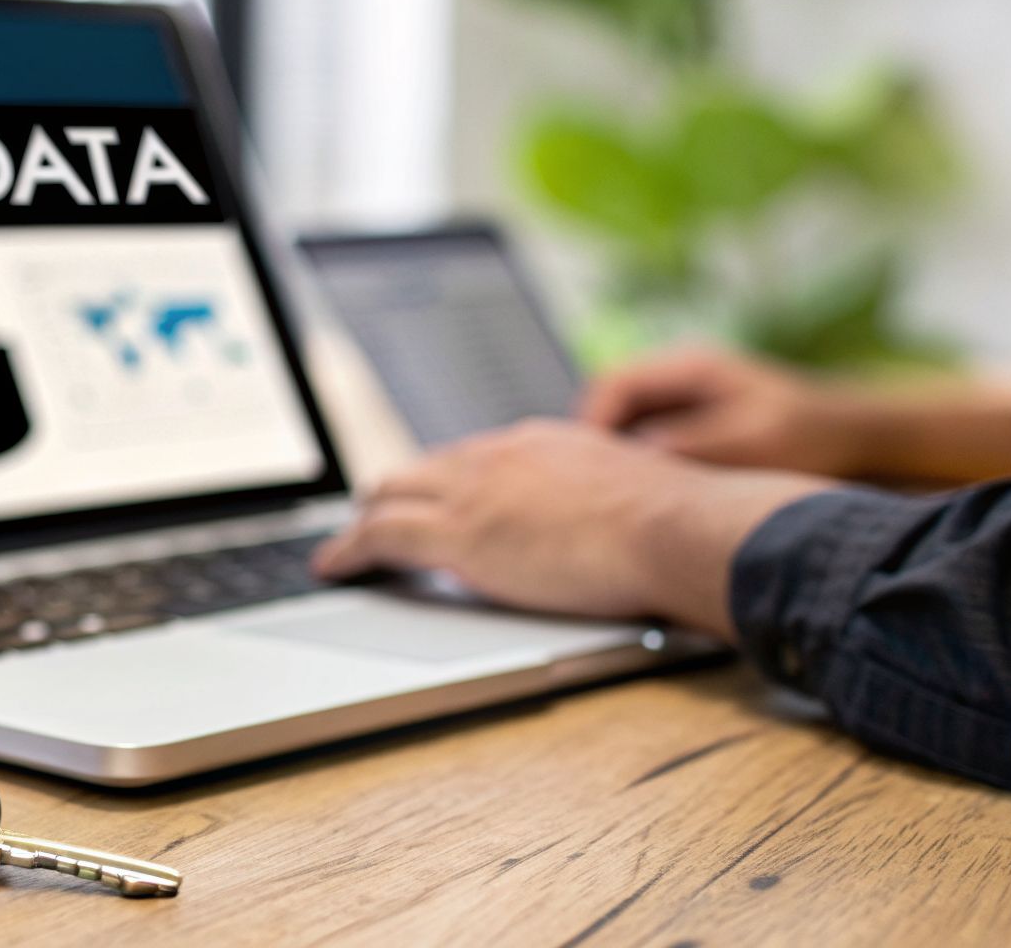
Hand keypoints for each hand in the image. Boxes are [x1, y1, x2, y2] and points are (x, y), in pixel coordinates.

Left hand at [312, 420, 833, 638]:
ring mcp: (473, 490)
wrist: (676, 526)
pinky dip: (347, 550)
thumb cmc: (677, 525)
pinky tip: (333, 567)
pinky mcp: (457, 533)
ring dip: (364, 523)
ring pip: (388, 494)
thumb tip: (619, 530)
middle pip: (421, 469)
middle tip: (374, 521)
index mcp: (539, 443)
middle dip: (393, 495)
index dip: (443, 484)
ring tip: (346, 548)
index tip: (431, 500)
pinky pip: (378, 535)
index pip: (470, 458)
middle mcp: (498, 455)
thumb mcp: (636, 495)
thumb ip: (606, 503)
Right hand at [579, 347, 868, 475]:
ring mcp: (685, 398)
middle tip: (590, 488)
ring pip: (626, 424)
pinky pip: (647, 439)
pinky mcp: (693, 423)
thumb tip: (635, 457)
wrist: (857, 440)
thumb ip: (691, 444)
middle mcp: (681, 375)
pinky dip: (638, 465)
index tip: (587, 466)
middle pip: (611, 404)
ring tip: (612, 497)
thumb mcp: (750, 442)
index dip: (592, 425)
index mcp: (691, 366)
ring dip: (616, 457)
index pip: (613, 384)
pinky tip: (645, 498)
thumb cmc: (811, 437)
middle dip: (596, 445)